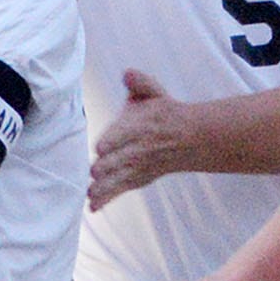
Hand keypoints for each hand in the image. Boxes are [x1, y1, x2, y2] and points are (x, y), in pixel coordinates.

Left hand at [91, 70, 189, 208]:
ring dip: (104, 187)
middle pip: (120, 160)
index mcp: (141, 126)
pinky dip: (107, 199)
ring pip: (119, 179)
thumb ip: (141, 83)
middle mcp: (138, 149)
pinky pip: (120, 190)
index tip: (101, 147)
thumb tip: (128, 73)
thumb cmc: (164, 113)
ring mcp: (137, 167)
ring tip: (90, 193)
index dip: (113, 141)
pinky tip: (92, 207)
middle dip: (107, 166)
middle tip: (94, 171)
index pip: (125, 134)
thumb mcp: (155, 93)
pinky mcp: (136, 179)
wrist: (189, 139)